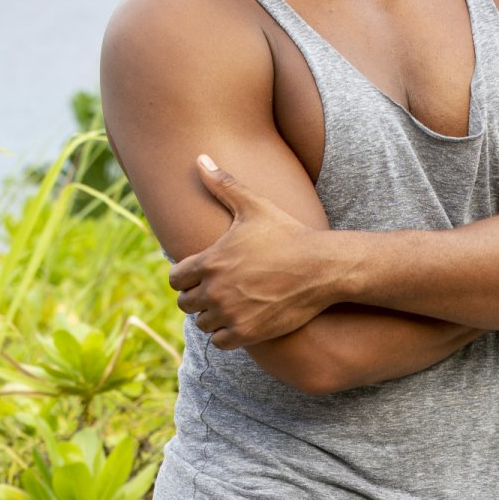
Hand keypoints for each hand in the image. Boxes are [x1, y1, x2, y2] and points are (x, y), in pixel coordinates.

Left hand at [169, 156, 337, 346]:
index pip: (176, 279)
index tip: (201, 276)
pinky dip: (226, 335)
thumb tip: (200, 157)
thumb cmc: (288, 233)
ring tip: (231, 306)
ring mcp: (230, 313)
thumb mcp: (254, 205)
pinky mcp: (247, 333)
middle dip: (198, 298)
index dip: (186, 278)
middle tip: (218, 291)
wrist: (322, 268)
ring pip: (202, 324)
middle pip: (186, 304)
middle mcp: (215, 290)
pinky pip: (220, 342)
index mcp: (210, 261)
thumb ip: (223, 184)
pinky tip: (241, 321)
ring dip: (212, 317)